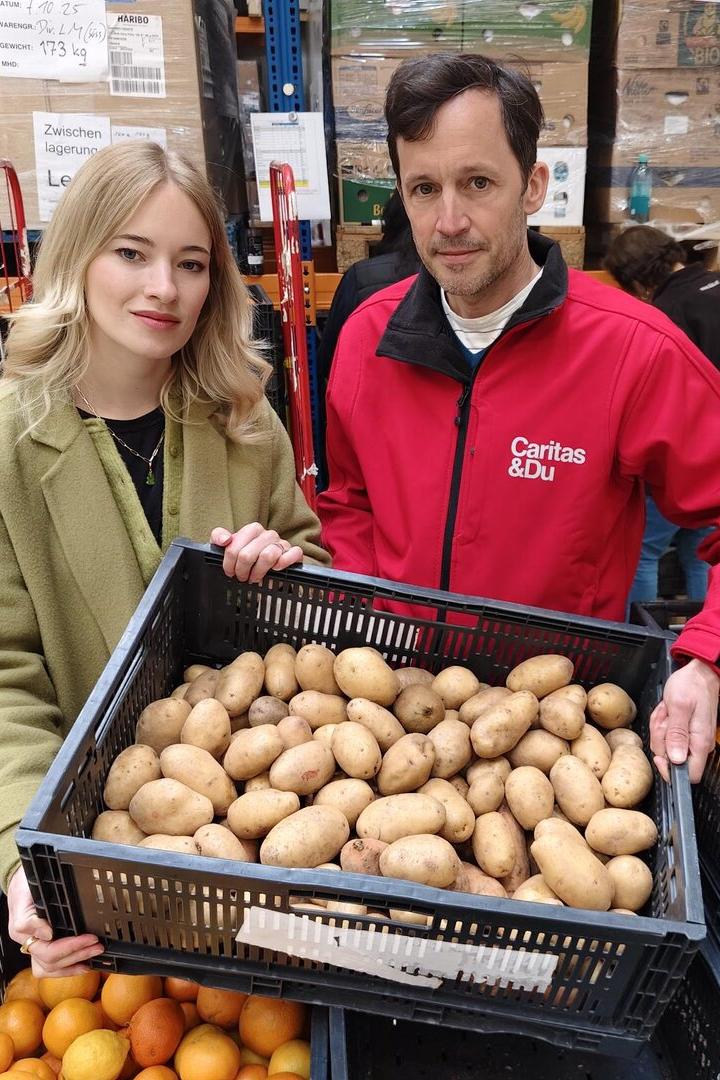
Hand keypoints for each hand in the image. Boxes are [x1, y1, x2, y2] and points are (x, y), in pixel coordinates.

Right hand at [7, 866, 103, 976]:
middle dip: (77, 953)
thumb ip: (31, 916)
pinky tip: (83, 966)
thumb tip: (47, 934)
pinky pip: (51, 968)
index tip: (89, 938)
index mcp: (23, 930)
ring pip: (51, 968)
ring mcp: (33, 949)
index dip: (70, 946)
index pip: (47, 949)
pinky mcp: (40, 950)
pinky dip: (68, 970)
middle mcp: (27, 943)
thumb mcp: (26, 893)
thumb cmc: (25, 886)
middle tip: (97, 945)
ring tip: (94, 954)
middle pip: (51, 961)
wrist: (20, 885)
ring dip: (74, 963)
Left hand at [211, 523, 302, 583]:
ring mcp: (282, 543)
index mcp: (252, 529)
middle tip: (242, 577)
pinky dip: (284, 562)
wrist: (263, 570)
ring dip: (258, 572)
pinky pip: (294, 553)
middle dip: (242, 570)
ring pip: (268, 556)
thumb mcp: (227, 546)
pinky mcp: (294, 553)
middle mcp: (268, 534)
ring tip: (254, 578)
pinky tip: (276, 569)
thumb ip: (218, 536)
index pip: (235, 545)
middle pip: (248, 554)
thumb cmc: (245, 557)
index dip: (229, 562)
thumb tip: (224, 540)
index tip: (230, 571)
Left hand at [650, 658, 718, 782]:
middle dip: (661, 737)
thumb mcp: (679, 707)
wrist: (699, 672)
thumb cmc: (692, 685)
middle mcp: (698, 744)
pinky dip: (663, 722)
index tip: (659, 754)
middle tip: (665, 717)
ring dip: (661, 727)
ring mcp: (692, 738)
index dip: (670, 769)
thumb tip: (676, 759)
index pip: (689, 775)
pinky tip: (667, 710)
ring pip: (666, 744)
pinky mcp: (686, 732)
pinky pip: (667, 734)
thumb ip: (677, 734)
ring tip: (667, 710)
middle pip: (671, 758)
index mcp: (699, 742)